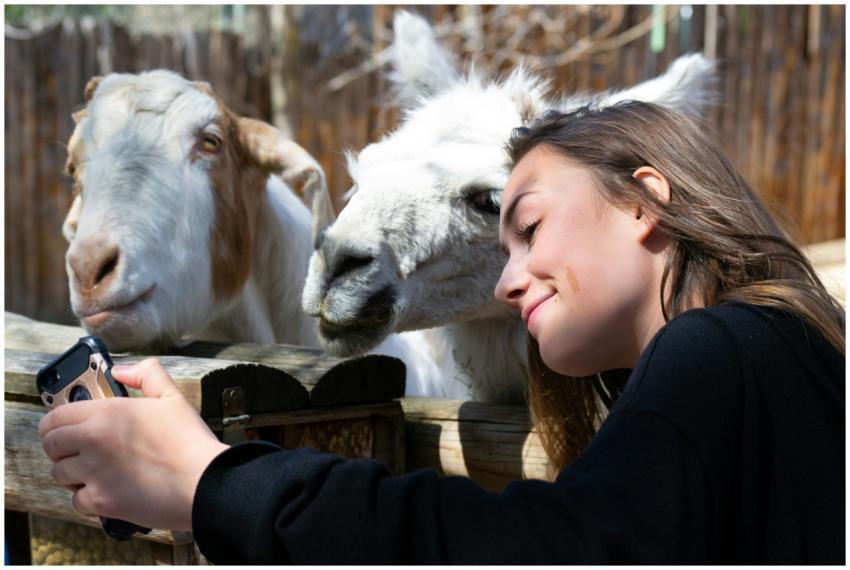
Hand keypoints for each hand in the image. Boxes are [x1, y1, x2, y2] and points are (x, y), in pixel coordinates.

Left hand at [38, 358, 228, 530]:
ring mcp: (94, 473)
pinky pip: (76, 501)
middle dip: (60, 447)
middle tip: (77, 450)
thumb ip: (146, 374)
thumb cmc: (190, 440)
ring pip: (59, 474)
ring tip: (92, 472)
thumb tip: (120, 370)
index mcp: (107, 413)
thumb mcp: (173, 396)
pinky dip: (88, 498)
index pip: (55, 416)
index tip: (64, 427)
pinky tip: (105, 491)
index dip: (56, 422)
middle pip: (50, 445)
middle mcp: (93, 440)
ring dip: (72, 473)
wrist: (203, 481)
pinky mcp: (101, 501)